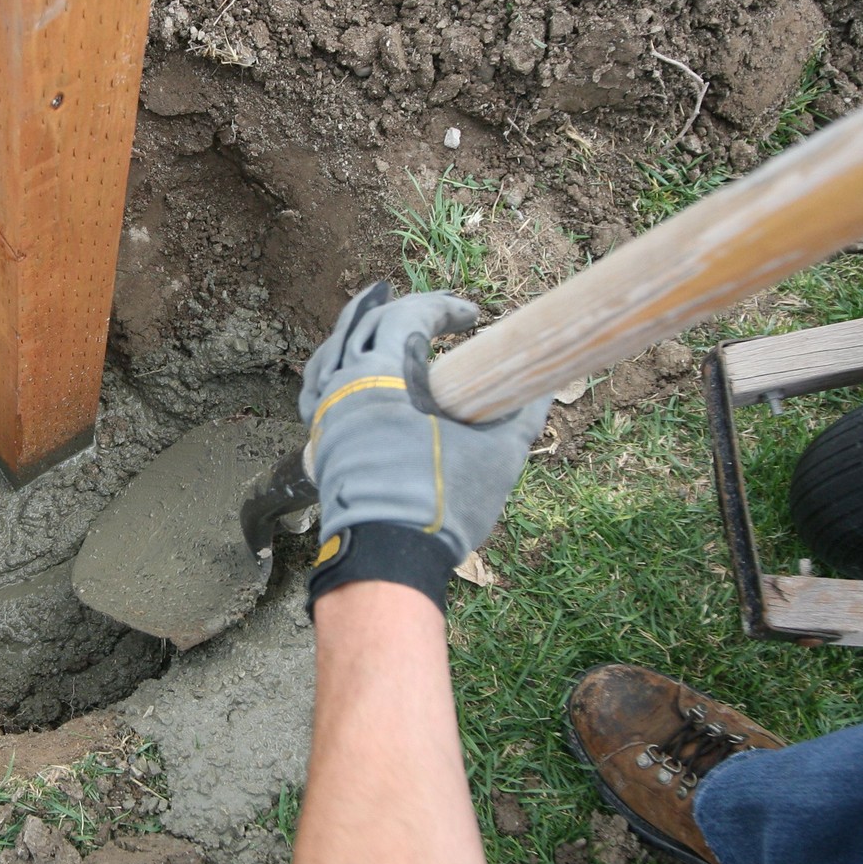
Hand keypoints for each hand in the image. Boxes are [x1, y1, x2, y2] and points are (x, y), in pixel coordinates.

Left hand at [299, 283, 549, 608]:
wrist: (388, 556)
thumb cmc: (442, 503)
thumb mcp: (496, 454)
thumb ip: (521, 414)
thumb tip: (544, 387)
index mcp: (383, 375)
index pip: (405, 316)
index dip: (440, 307)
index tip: (470, 316)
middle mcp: (345, 386)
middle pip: (366, 326)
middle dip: (405, 312)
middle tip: (439, 317)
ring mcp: (327, 414)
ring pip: (334, 352)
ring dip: (360, 330)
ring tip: (378, 314)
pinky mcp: (322, 441)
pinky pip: (318, 389)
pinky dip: (332, 368)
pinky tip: (344, 366)